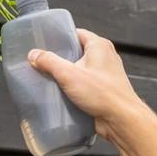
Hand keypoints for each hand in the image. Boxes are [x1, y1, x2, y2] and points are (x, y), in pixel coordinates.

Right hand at [27, 28, 141, 140]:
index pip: (75, 33)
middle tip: (42, 62)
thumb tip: (34, 54)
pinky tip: (59, 93)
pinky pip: (84, 83)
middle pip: (75, 52)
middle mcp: (104, 57)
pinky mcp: (103, 90)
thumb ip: (49, 62)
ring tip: (47, 78)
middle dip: (59, 58)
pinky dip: (72, 87)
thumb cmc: (103, 94)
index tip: (44, 43)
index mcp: (98, 45)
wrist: (122, 122)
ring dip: (65, 74)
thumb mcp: (69, 74)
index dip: (60, 37)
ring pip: (79, 69)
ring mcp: (105, 74)